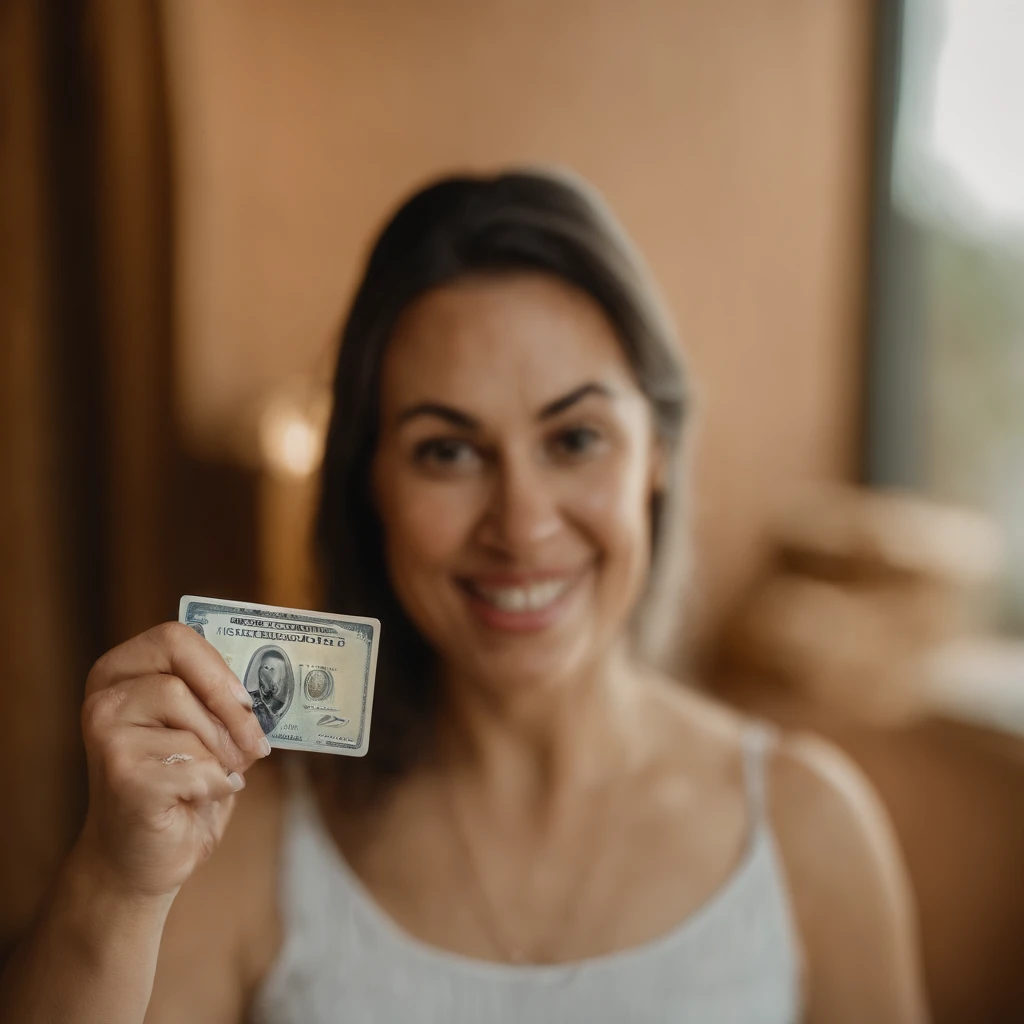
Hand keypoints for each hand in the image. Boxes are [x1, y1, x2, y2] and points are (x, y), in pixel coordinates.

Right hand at [76, 622, 270, 899]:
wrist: (141, 858)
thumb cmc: (179, 785)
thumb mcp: (201, 728)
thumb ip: (218, 696)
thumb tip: (269, 681)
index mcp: (122, 672)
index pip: (174, 638)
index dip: (219, 668)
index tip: (247, 700)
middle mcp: (104, 699)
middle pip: (182, 683)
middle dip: (230, 714)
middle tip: (253, 745)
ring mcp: (106, 737)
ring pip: (192, 724)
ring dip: (221, 755)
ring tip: (217, 775)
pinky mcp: (122, 776)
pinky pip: (194, 767)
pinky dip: (213, 784)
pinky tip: (197, 799)